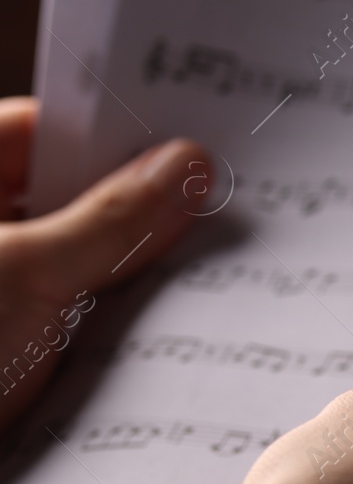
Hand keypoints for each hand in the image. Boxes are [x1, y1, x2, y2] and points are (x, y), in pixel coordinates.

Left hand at [0, 96, 208, 430]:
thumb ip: (113, 220)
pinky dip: (110, 323)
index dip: (113, 132)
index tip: (188, 145)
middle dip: (132, 208)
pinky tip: (157, 334)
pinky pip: (68, 319)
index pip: (40, 130)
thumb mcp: (29, 276)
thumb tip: (180, 172)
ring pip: (72, 262)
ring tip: (188, 275)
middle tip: (203, 211)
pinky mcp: (2, 353)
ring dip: (125, 272)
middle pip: (62, 197)